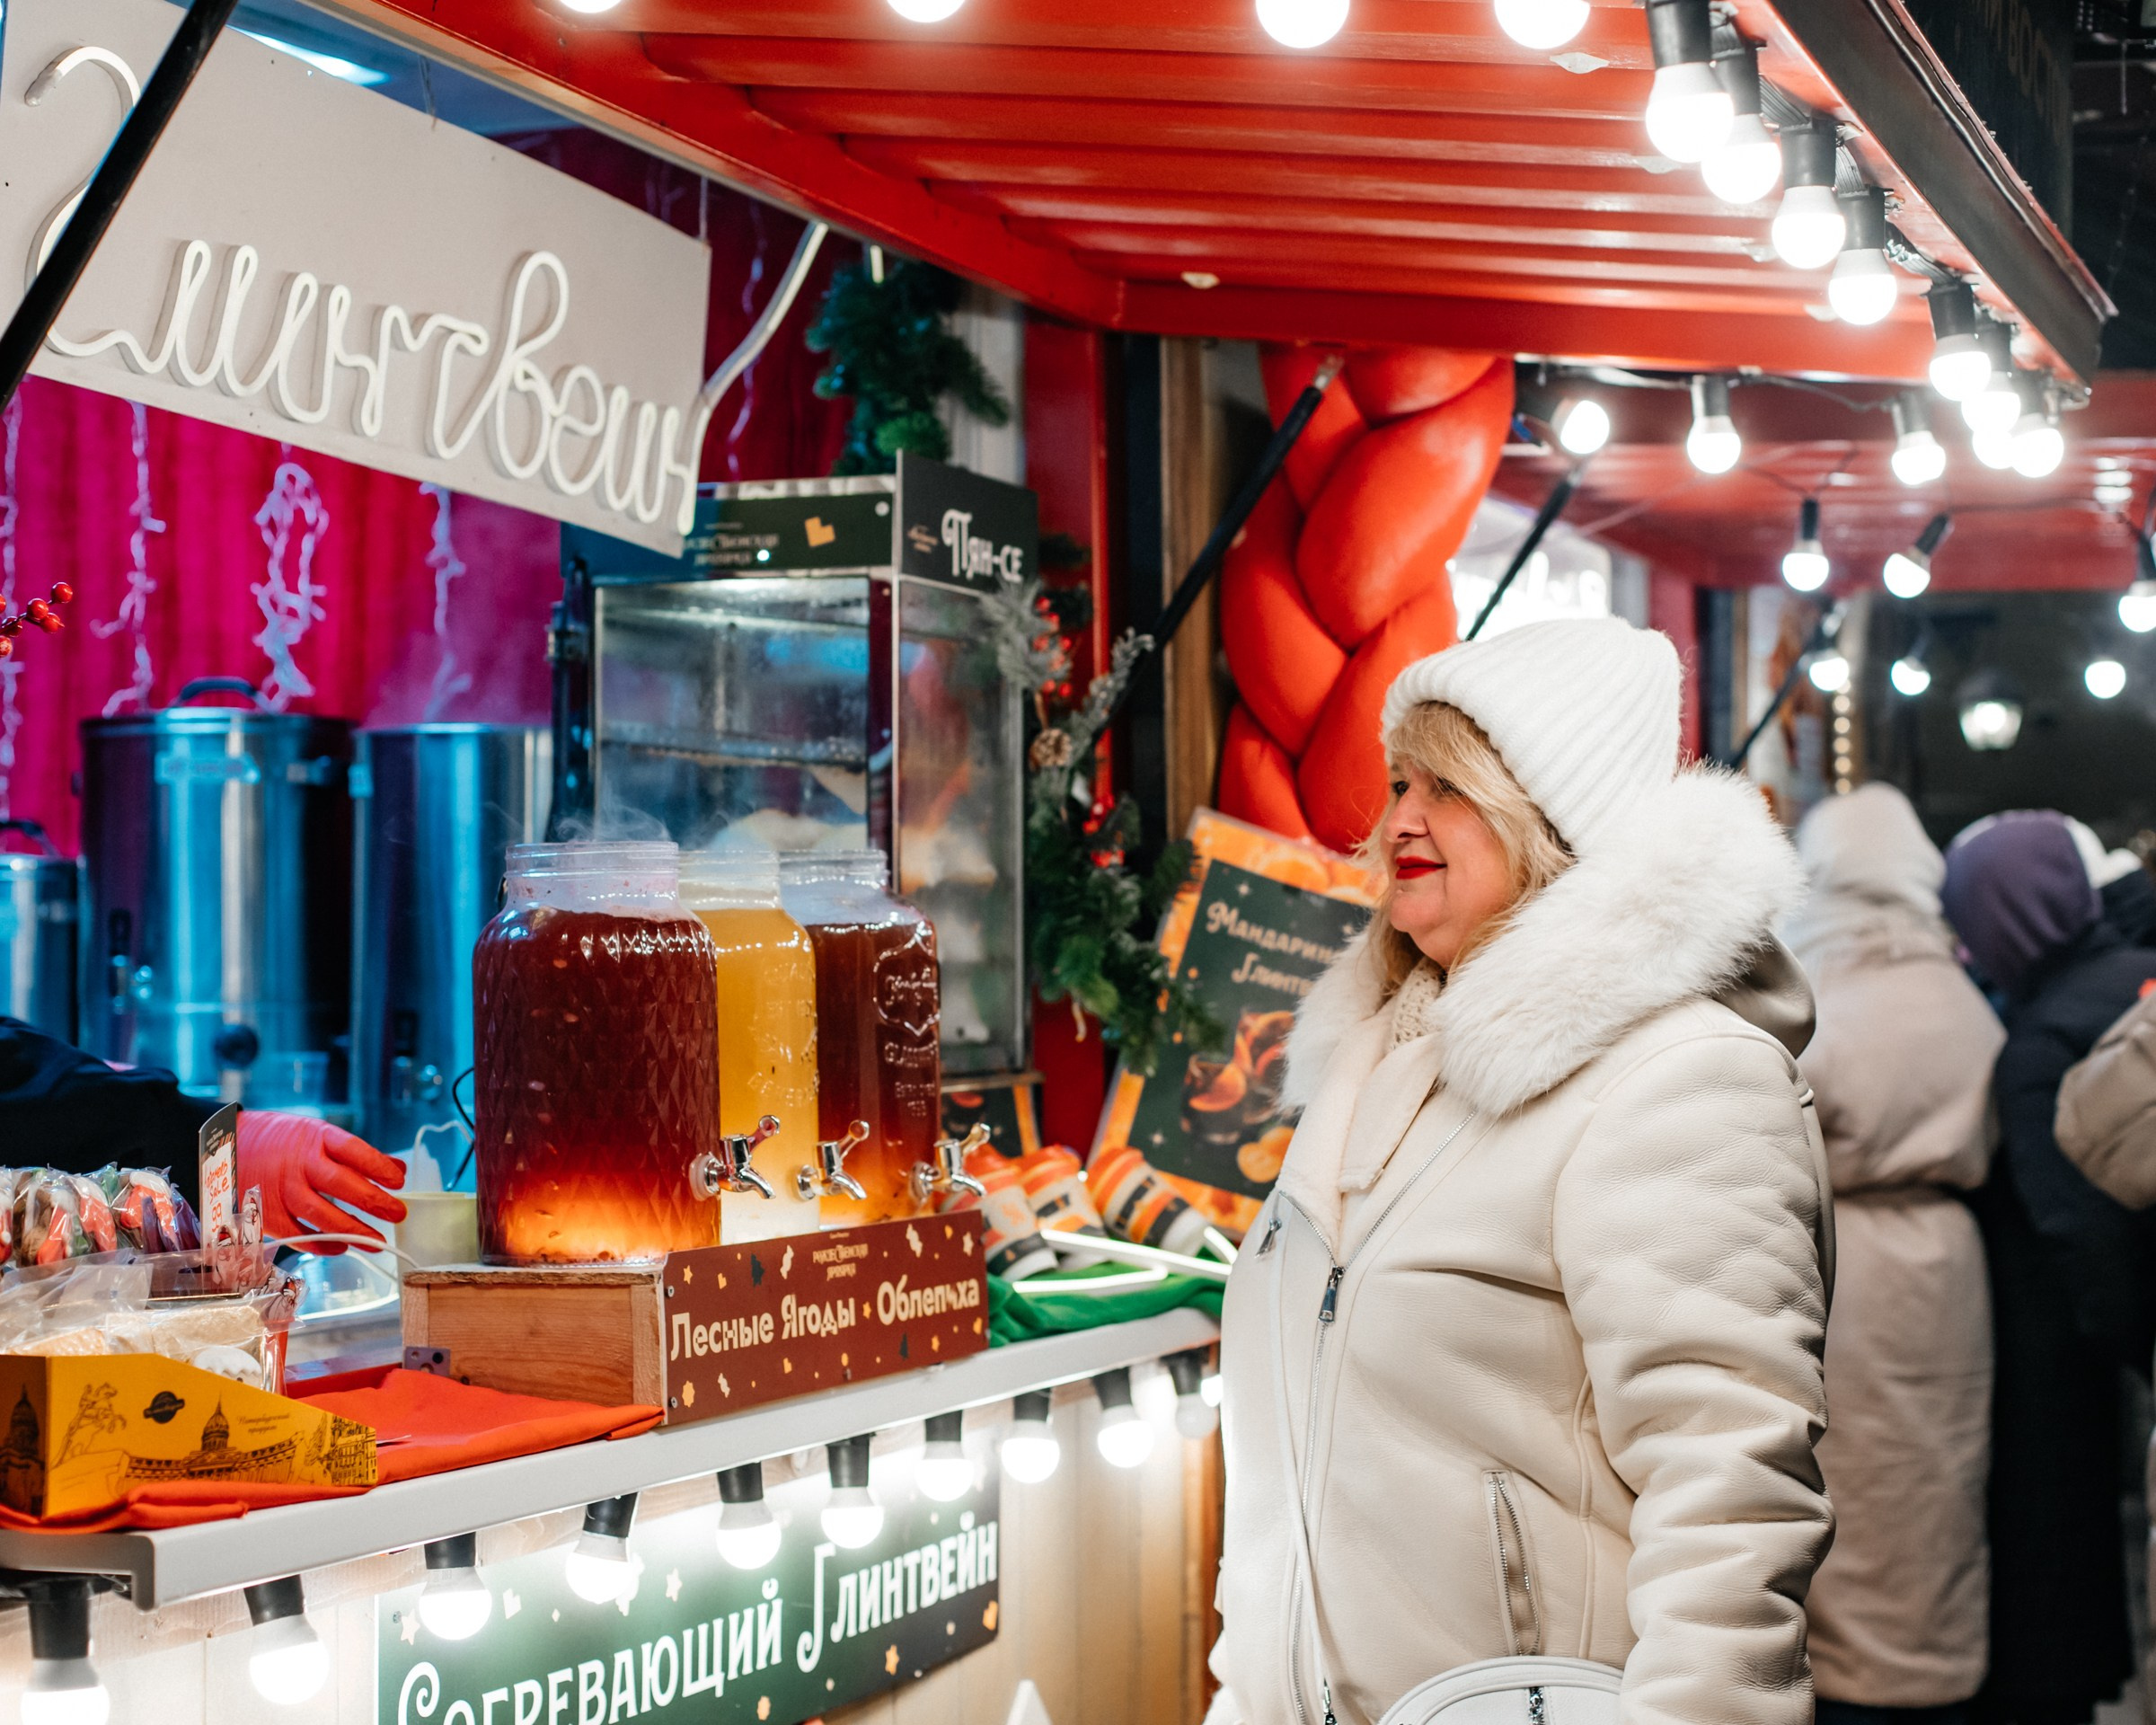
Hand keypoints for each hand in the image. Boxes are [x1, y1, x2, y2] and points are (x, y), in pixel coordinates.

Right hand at [235, 1113, 408, 1252]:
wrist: (226, 1145)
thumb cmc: (281, 1140)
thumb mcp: (317, 1134)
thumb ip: (356, 1154)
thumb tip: (396, 1168)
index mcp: (315, 1138)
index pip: (354, 1151)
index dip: (380, 1167)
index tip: (399, 1181)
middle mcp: (299, 1164)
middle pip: (341, 1185)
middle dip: (374, 1202)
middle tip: (398, 1214)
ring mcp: (282, 1190)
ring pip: (321, 1215)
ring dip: (353, 1231)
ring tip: (376, 1241)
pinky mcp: (267, 1214)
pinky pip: (299, 1235)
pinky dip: (322, 1244)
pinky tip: (342, 1246)